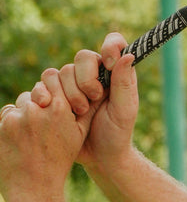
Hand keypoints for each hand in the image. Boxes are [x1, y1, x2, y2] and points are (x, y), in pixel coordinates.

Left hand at [0, 70, 91, 201]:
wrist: (34, 187)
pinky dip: (11, 123)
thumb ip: (86, 109)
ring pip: (20, 103)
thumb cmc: (60, 161)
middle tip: (42, 122)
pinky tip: (18, 139)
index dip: (53, 88)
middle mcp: (38, 110)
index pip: (53, 79)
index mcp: (60, 109)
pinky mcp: (2, 126)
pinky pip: (6, 114)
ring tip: (30, 135)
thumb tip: (96, 89)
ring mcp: (18, 118)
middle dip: (38, 101)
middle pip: (35, 91)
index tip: (54, 99)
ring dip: (24, 113)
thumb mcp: (79, 135)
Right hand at [29, 34, 138, 171]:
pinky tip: (53, 108)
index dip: (110, 46)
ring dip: (70, 93)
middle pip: (82, 57)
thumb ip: (124, 82)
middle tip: (94, 99)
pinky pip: (43, 85)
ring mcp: (71, 85)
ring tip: (80, 113)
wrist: (97, 158)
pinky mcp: (54, 96)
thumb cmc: (117, 134)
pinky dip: (47, 95)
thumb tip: (127, 55)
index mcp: (114, 73)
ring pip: (61, 71)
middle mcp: (92, 75)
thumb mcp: (125, 110)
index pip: (112, 44)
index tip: (108, 63)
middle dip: (86, 79)